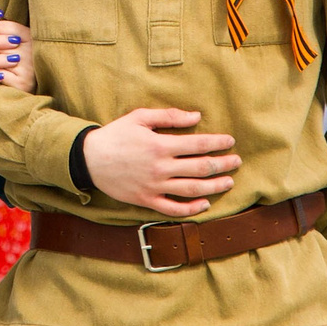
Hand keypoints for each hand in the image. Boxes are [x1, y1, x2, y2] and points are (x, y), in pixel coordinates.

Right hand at [83, 109, 240, 217]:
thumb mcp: (140, 117)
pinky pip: (173, 209)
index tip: (230, 142)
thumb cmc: (115, 135)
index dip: (218, 143)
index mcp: (160, 145)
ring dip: (214, 187)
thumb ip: (169, 116)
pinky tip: (205, 204)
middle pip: (200, 168)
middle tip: (237, 161)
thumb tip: (196, 117)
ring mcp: (154, 186)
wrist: (89, 159)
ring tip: (229, 182)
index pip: (198, 144)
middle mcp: (160, 167)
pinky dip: (191, 209)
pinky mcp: (146, 200)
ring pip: (192, 190)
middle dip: (223, 164)